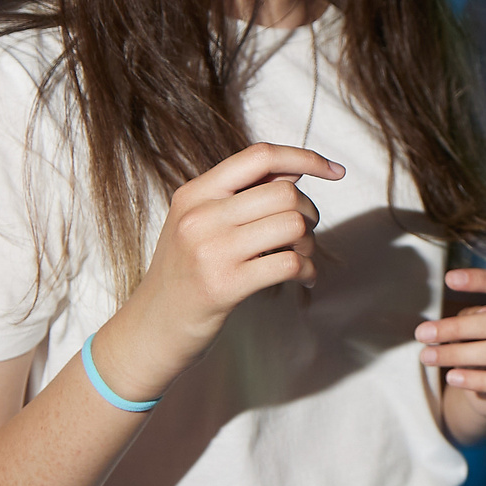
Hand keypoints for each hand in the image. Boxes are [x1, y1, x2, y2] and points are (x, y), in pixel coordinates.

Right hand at [101, 145, 341, 397]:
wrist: (150, 328)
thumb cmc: (185, 273)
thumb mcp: (199, 223)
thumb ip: (241, 195)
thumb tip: (297, 169)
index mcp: (194, 193)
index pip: (260, 156)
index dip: (305, 157)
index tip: (335, 171)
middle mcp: (199, 216)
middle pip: (285, 192)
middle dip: (309, 212)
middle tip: (305, 233)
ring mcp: (210, 250)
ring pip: (292, 225)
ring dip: (310, 243)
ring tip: (301, 257)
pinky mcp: (224, 285)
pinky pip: (289, 263)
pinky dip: (308, 270)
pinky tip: (303, 278)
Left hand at [425, 269, 485, 441]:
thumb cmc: (482, 347)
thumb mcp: (474, 328)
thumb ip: (471, 319)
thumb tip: (468, 320)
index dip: (483, 279)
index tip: (449, 278)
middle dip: (457, 327)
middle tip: (423, 333)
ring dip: (458, 354)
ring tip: (427, 356)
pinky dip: (475, 379)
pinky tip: (453, 377)